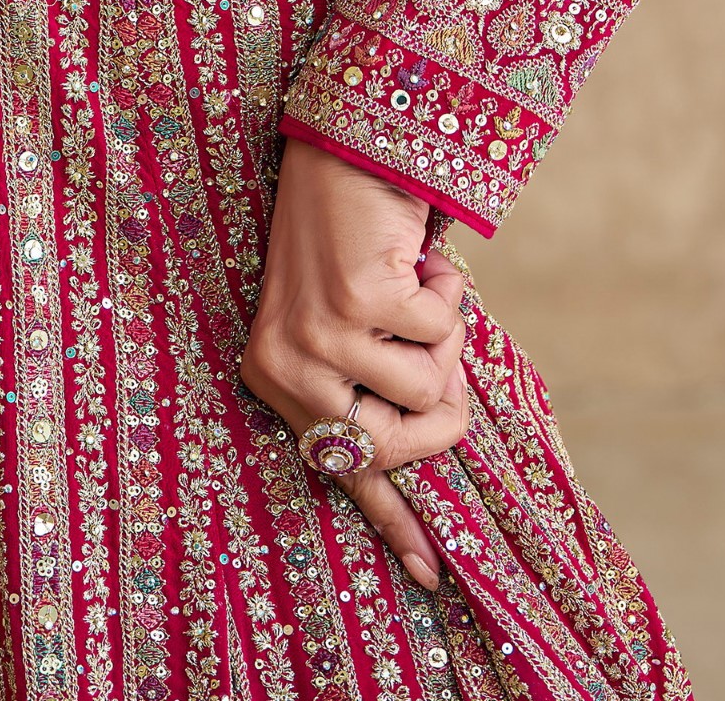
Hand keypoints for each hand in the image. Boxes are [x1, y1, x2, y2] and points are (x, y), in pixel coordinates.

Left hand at [240, 138, 469, 590]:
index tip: (431, 576)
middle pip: (398, 446)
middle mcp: (287, 365)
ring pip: (428, 388)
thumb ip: (378, 389)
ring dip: (445, 337)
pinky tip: (419, 261)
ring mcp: (317, 334)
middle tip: (447, 352)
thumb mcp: (353, 325)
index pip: (342, 469)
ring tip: (417, 288)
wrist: (342, 148)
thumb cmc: (353, 241)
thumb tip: (433, 450)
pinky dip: (447, 296)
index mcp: (277, 378)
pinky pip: (439, 335)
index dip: (394, 521)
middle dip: (443, 407)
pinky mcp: (354, 300)